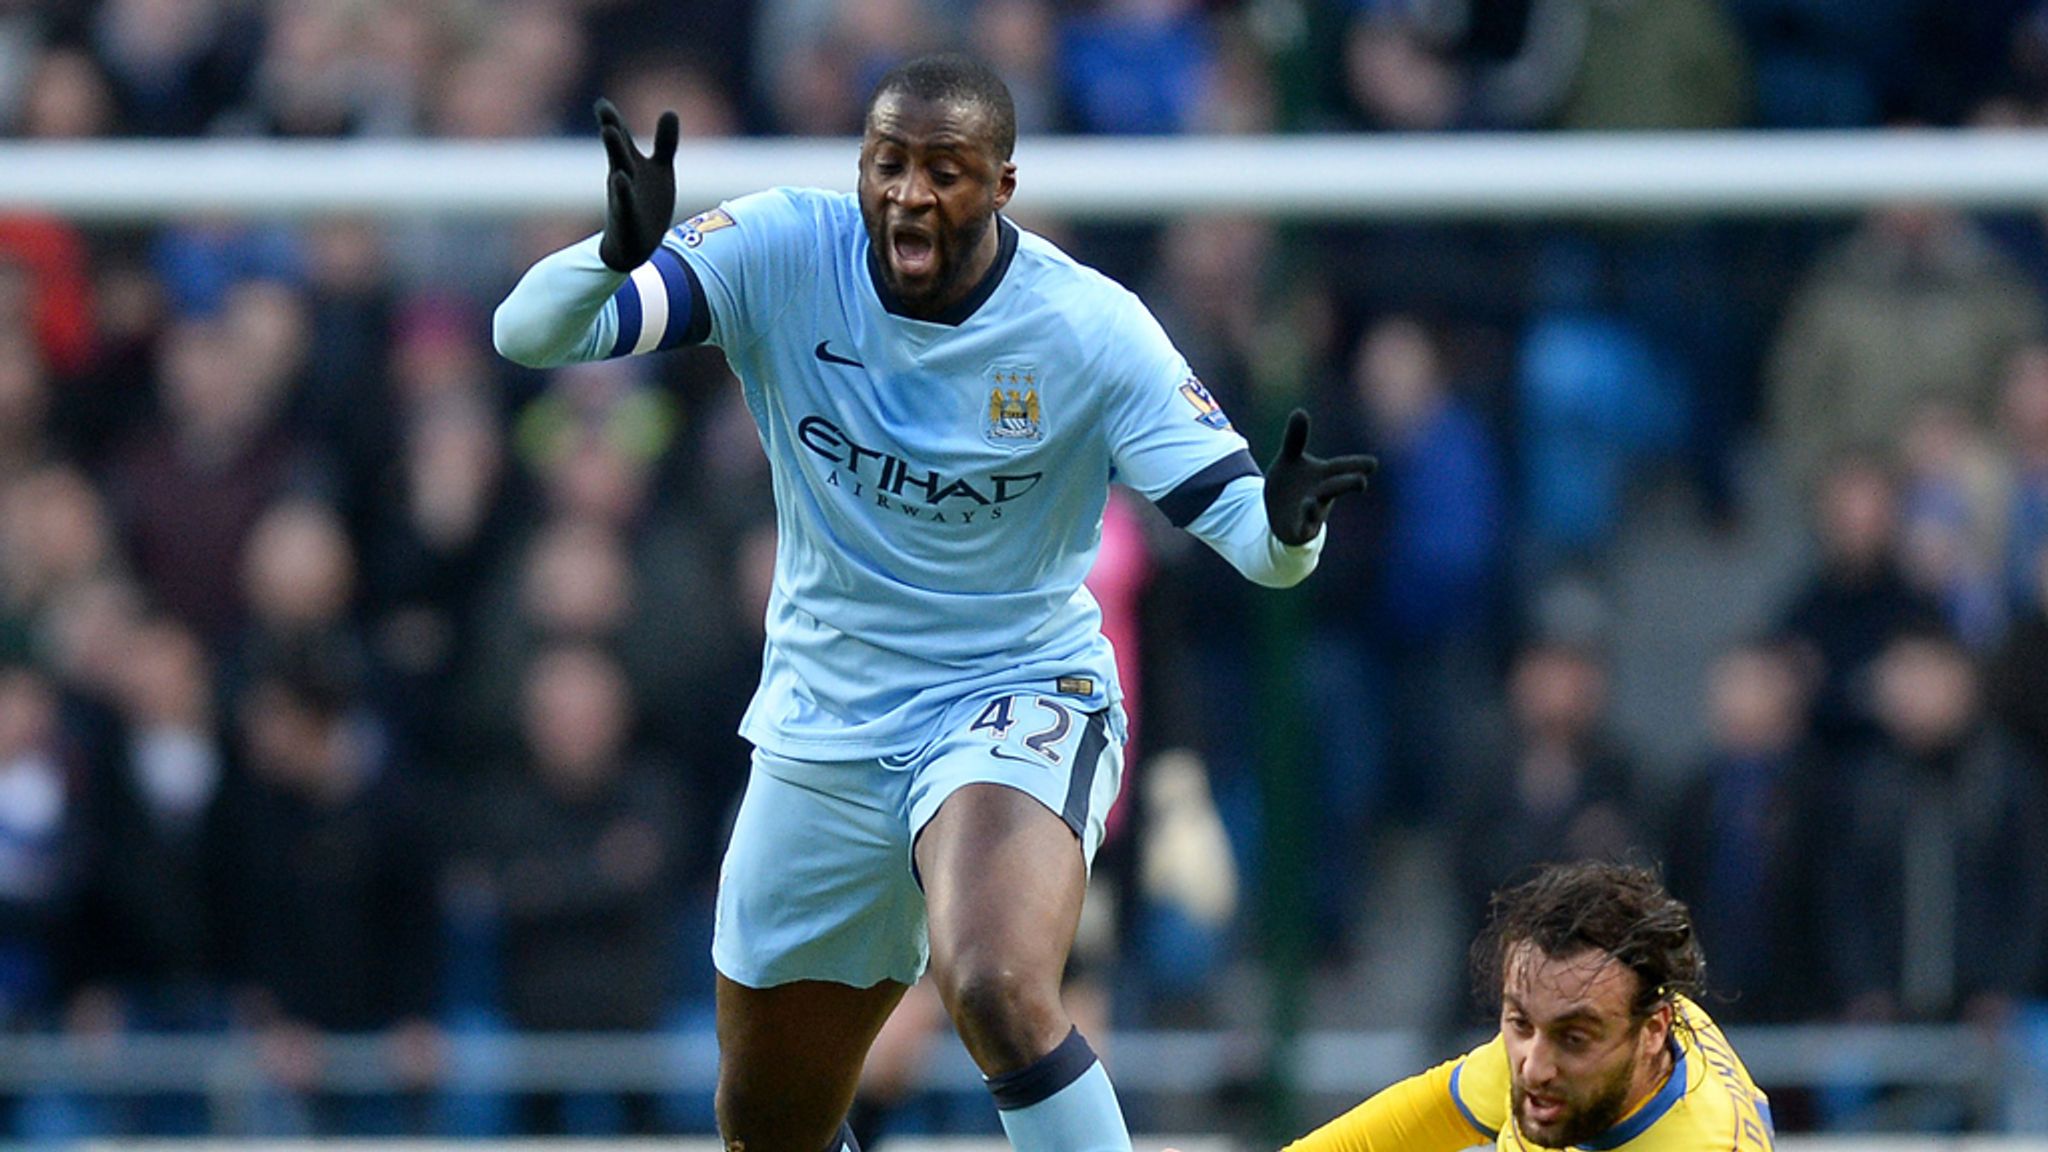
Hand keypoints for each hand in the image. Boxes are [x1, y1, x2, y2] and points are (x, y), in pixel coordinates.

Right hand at [594, 97, 678, 271]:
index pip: (622, 138)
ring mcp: (624, 197)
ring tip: (610, 132)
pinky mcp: (628, 218)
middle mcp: (624, 177)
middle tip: (603, 110)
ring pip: (620, 172)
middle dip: (612, 129)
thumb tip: (669, 111)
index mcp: (631, 164)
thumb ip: (664, 142)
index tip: (601, 103)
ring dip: (615, 151)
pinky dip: (623, 190)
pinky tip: (620, 177)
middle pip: (618, 150)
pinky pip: (625, 202)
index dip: (613, 121)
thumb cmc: (645, 204)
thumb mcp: (659, 170)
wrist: (636, 247)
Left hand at [1262, 409, 1376, 545]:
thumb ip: (1295, 438)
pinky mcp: (1299, 529)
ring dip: (1316, 506)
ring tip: (1310, 500)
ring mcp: (1312, 513)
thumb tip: (1300, 411)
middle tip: (1361, 481)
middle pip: (1336, 487)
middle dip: (1347, 483)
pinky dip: (1303, 521)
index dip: (1356, 464)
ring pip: (1318, 510)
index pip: (1341, 467)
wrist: (1280, 516)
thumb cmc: (1291, 484)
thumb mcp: (1289, 459)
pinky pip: (1303, 528)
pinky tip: (1299, 515)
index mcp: (1323, 475)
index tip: (1373, 464)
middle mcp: (1322, 494)